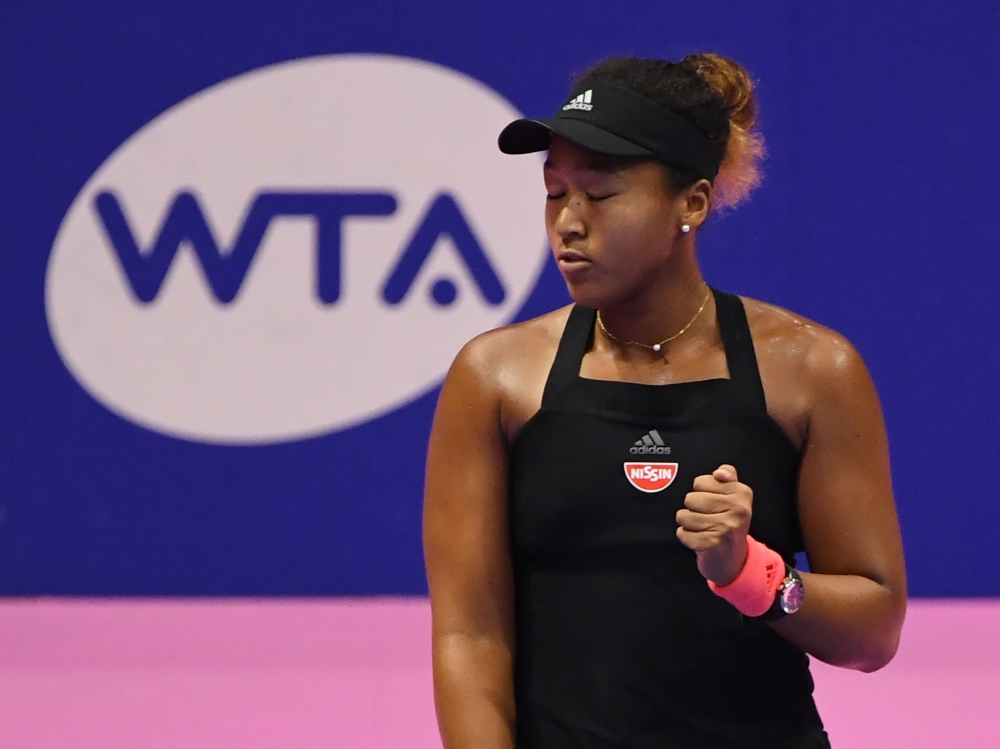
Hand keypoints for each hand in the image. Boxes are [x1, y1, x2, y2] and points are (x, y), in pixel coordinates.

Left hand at [676, 465, 752, 585]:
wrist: (734, 561)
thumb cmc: (728, 524)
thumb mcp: (734, 498)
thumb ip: (727, 477)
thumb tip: (720, 472)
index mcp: (742, 494)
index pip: (700, 482)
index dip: (701, 492)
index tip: (714, 503)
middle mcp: (737, 510)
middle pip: (690, 498)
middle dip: (693, 509)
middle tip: (708, 518)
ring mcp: (725, 527)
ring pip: (683, 515)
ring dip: (688, 524)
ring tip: (703, 529)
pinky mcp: (711, 543)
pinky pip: (682, 532)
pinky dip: (687, 537)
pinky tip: (700, 540)